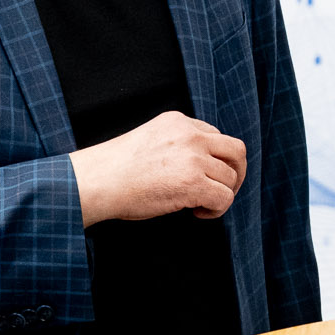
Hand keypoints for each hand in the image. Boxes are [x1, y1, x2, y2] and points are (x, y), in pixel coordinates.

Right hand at [70, 110, 246, 225]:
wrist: (97, 181)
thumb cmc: (116, 170)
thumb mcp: (150, 141)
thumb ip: (176, 145)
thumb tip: (201, 168)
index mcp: (178, 122)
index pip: (215, 136)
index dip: (216, 159)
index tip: (206, 175)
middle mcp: (190, 135)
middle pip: (236, 151)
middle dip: (236, 173)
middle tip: (224, 189)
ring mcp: (193, 158)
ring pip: (230, 178)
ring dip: (222, 194)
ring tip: (201, 205)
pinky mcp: (193, 183)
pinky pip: (224, 198)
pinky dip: (216, 210)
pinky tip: (198, 213)